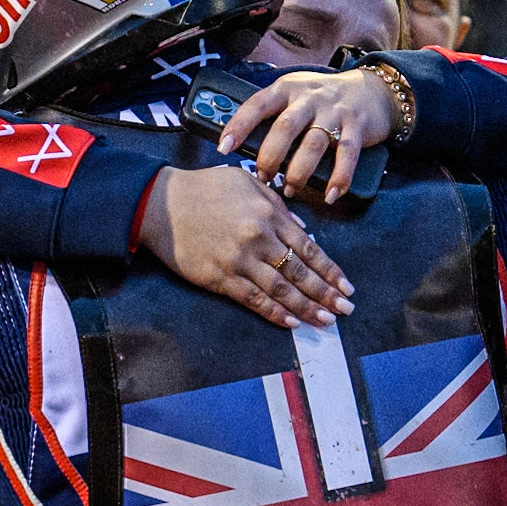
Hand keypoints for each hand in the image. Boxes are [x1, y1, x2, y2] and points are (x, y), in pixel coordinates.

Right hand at [138, 166, 355, 328]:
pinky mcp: (219, 278)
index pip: (308, 247)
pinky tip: (291, 322)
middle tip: (346, 308)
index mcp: (268, 214)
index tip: (346, 285)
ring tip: (325, 320)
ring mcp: (239, 260)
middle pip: (300, 272)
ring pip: (281, 289)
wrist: (160, 204)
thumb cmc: (203, 189)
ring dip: (306, 307)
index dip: (329, 269)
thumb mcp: (245, 182)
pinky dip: (274, 312)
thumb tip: (301, 227)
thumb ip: (276, 203)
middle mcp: (258, 238)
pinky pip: (253, 299)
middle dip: (326, 293)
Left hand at [216, 67, 398, 203]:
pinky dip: (338, 178)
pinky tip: (330, 195)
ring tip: (289, 190)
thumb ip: (271, 116)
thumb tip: (238, 146)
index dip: (239, 126)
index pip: (257, 105)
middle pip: (285, 128)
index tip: (223, 148)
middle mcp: (308, 98)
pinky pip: (346, 155)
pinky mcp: (357, 126)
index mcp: (286, 89)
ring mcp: (334, 112)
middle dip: (270, 157)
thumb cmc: (320, 101)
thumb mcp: (293, 97)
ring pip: (313, 144)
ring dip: (299, 172)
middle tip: (263, 178)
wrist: (371, 90)